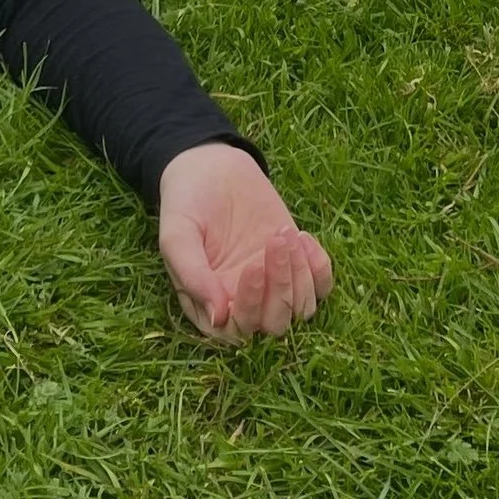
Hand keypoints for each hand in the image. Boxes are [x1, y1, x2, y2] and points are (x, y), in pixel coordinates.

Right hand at [156, 143, 332, 339]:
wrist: (211, 169)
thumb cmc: (187, 205)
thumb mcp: (178, 236)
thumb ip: (193, 276)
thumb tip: (219, 318)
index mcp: (210, 307)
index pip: (238, 329)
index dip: (251, 304)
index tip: (252, 265)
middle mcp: (244, 305)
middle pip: (275, 324)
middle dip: (281, 288)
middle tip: (274, 242)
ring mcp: (273, 287)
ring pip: (301, 309)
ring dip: (300, 276)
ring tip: (284, 233)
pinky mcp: (295, 266)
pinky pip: (321, 287)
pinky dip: (320, 269)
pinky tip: (302, 237)